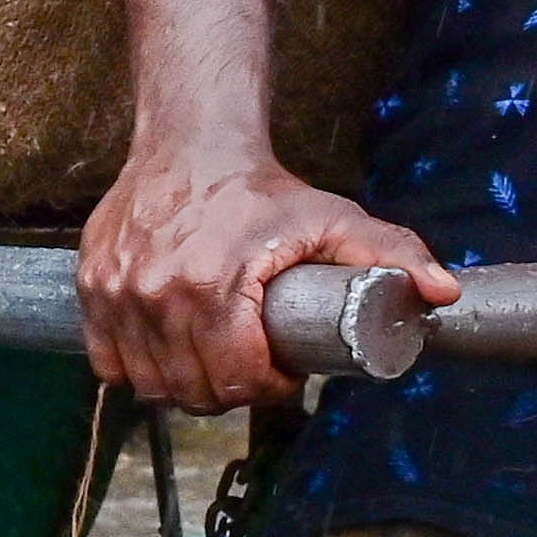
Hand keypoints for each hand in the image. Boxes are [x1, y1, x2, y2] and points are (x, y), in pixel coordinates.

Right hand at [76, 147, 449, 413]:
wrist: (191, 144)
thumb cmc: (263, 190)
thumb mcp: (335, 219)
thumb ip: (392, 254)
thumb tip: (444, 294)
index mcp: (215, 285)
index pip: (238, 379)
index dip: (269, 387)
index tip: (283, 372)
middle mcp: (157, 294)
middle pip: (193, 390)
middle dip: (230, 391)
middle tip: (253, 367)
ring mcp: (117, 293)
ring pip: (151, 384)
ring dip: (185, 386)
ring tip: (216, 360)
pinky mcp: (92, 287)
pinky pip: (110, 364)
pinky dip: (138, 369)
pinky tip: (170, 353)